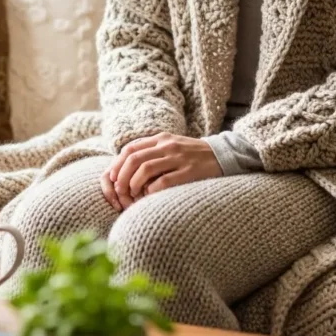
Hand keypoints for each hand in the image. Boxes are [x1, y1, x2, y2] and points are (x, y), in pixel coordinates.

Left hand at [108, 134, 222, 205]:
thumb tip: (127, 165)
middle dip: (121, 176)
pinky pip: (163, 182)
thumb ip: (152, 151)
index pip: (130, 149)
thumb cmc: (193, 156)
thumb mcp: (172, 146)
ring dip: (133, 184)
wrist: (224, 155)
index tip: (112, 178)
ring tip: (132, 195)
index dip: (117, 164)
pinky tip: (149, 197)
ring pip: (145, 168)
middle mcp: (168, 146)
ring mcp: (179, 158)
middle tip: (119, 190)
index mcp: (161, 139)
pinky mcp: (189, 172)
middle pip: (134, 159)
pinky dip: (151, 191)